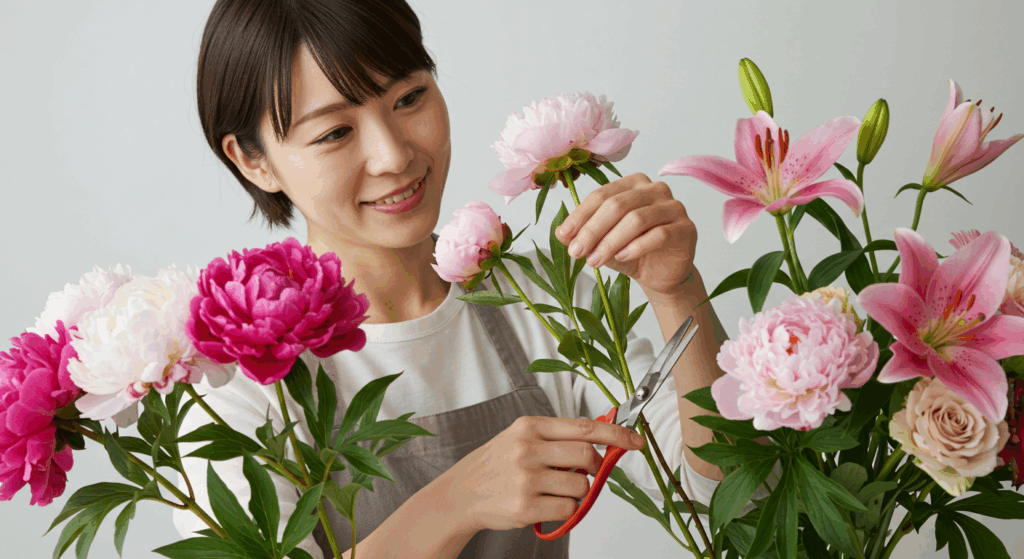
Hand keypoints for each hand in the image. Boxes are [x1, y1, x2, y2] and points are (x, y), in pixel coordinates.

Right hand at [436, 416, 644, 532]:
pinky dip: (565, 509)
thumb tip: (601, 440)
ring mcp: (526, 478)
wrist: (461, 493)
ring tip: (552, 489)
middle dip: (593, 467)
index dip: (616, 434)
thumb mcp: (521, 438)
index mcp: (530, 427)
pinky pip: (568, 509)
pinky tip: (545, 504)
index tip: (635, 441)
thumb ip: (557, 437)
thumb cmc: (496, 465)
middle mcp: (527, 449)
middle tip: (581, 472)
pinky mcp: (525, 506)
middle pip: (586, 455)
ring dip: (577, 492)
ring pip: (580, 486)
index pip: (584, 427)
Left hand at [554, 172, 696, 298]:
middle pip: (617, 205)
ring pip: (636, 219)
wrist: (662, 274)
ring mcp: (674, 207)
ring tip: (594, 261)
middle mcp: (655, 189)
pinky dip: (636, 246)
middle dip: (593, 230)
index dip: (580, 215)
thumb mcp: (603, 244)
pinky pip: (659, 234)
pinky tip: (622, 257)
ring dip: (610, 242)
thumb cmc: (633, 252)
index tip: (564, 235)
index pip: (601, 195)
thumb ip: (585, 235)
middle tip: (576, 252)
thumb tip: (560, 233)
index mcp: (632, 184)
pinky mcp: (686, 228)